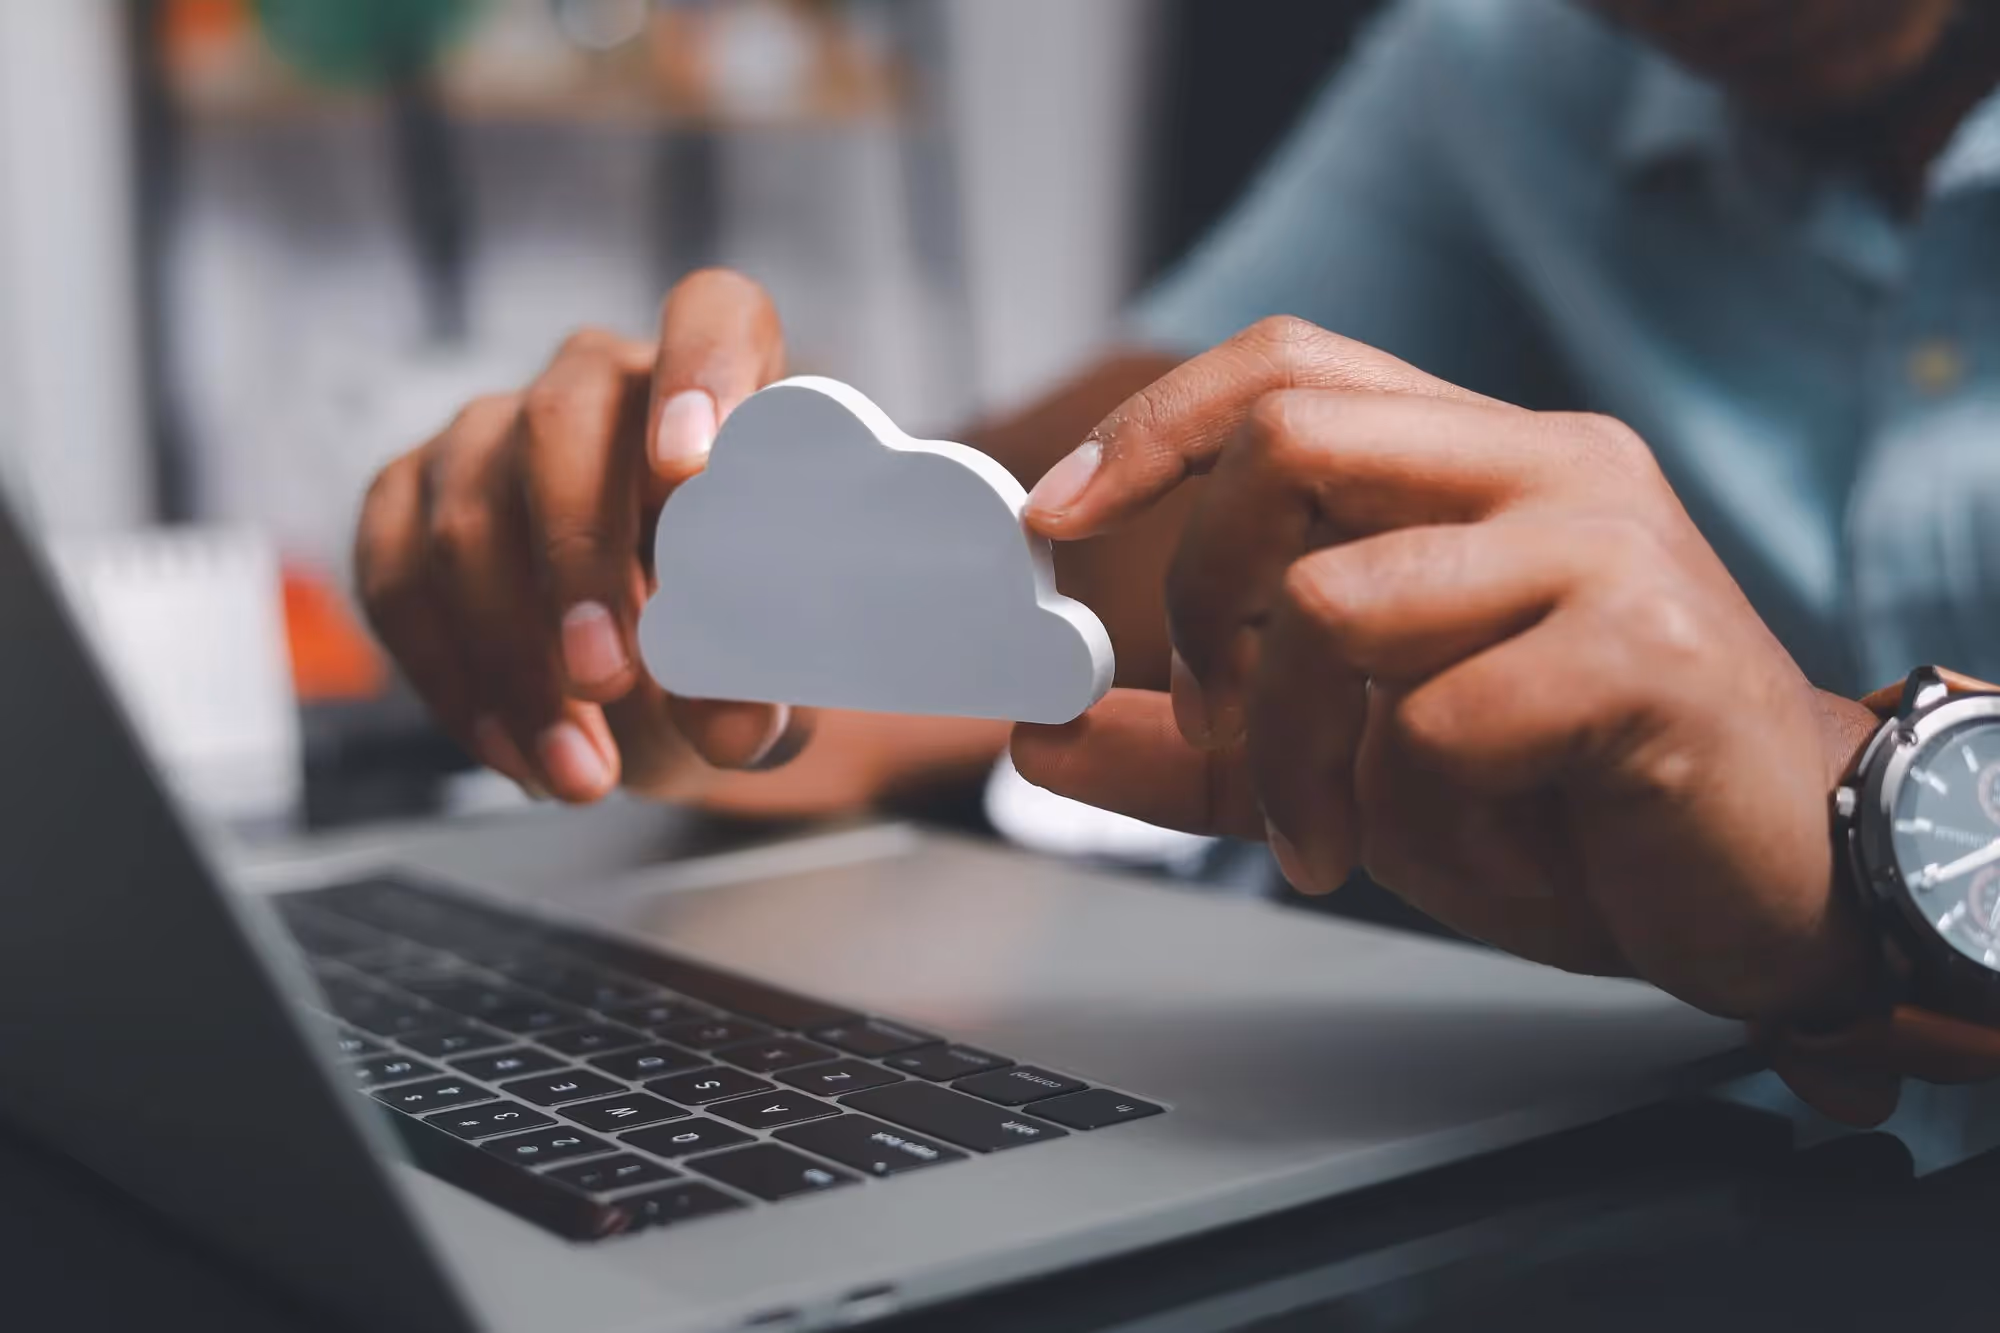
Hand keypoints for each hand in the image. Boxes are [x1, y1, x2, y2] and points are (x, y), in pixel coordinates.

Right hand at [354, 269, 809, 803]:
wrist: (658, 686)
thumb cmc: (733, 637)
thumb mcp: (767, 667)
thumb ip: (761, 684)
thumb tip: (737, 726)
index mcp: (722, 382)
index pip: (714, 316)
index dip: (702, 374)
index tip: (690, 470)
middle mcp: (599, 385)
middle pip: (563, 419)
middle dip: (577, 560)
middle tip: (606, 678)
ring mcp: (493, 433)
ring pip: (465, 515)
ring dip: (513, 665)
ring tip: (582, 772)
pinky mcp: (409, 499)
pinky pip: (397, 579)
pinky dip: (452, 683)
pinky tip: (518, 756)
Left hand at [1016, 318, 1895, 1102]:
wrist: (1784, 875)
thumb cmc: (1580, 796)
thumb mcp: (1363, 761)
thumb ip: (1213, 744)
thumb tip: (1046, 735)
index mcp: (1483, 462)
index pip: (1290, 369)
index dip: (1154, 429)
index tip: (1054, 514)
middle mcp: (1545, 468)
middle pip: (1288, 439)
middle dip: (1198, 593)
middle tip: (1217, 714)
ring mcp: (1601, 548)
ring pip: (1334, 604)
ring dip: (1300, 756)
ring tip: (1343, 838)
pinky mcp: (1641, 656)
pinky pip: (1436, 728)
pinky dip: (1419, 823)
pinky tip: (1491, 852)